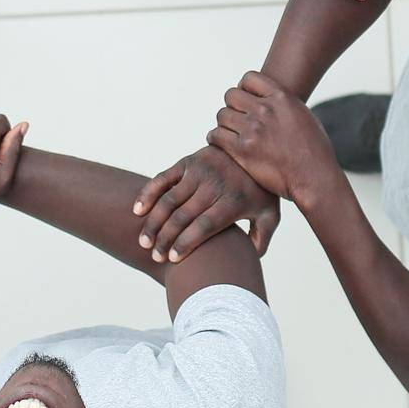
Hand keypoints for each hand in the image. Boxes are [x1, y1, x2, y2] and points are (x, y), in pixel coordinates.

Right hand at [131, 145, 280, 263]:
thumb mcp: (270, 215)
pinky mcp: (188, 161)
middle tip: (154, 255)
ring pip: (169, 200)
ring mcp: (199, 171)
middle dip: (165, 239)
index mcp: (234, 202)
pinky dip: (148, 193)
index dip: (186, 243)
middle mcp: (214, 185)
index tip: (173, 259)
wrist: (257, 146)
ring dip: (153, 222)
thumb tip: (247, 260)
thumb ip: (261, 240)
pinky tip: (138, 210)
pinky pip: (163, 178)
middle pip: (184, 216)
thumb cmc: (261, 189)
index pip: (205, 226)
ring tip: (143, 241)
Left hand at [206, 71, 342, 210]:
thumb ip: (283, 105)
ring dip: (224, 124)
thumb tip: (269, 100)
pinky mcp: (242, 149)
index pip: (249, 78)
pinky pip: (216, 135)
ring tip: (229, 133)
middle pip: (231, 95)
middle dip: (232, 107)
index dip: (244, 89)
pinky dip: (215, 138)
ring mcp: (253, 129)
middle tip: (237, 120)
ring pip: (221, 115)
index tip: (246, 101)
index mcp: (282, 97)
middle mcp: (265, 109)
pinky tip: (221, 143)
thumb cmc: (314, 151)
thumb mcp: (303, 115)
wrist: (314, 178)